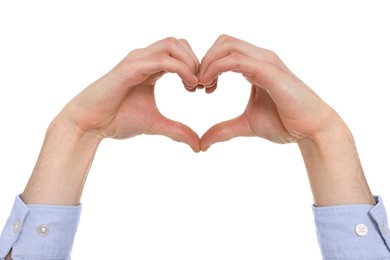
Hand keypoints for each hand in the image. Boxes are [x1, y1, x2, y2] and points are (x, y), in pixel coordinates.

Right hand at [58, 37, 200, 151]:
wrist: (89, 124)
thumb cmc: (116, 120)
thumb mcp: (155, 124)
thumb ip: (177, 131)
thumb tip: (198, 146)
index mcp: (150, 68)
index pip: (180, 53)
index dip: (196, 67)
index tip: (202, 88)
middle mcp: (144, 59)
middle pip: (179, 42)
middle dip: (196, 60)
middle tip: (201, 84)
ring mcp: (136, 61)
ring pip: (172, 44)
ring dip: (190, 61)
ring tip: (195, 84)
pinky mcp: (130, 67)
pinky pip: (161, 59)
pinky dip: (181, 68)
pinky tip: (189, 84)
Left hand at [198, 35, 335, 150]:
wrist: (312, 131)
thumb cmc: (284, 123)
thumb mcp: (246, 125)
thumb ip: (223, 130)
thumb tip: (202, 144)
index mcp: (255, 65)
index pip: (224, 50)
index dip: (206, 65)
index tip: (199, 88)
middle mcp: (260, 58)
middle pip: (223, 41)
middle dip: (204, 60)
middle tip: (197, 85)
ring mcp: (266, 61)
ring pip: (227, 45)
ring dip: (207, 63)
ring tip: (202, 86)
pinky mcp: (269, 71)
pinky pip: (235, 60)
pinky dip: (216, 69)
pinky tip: (209, 86)